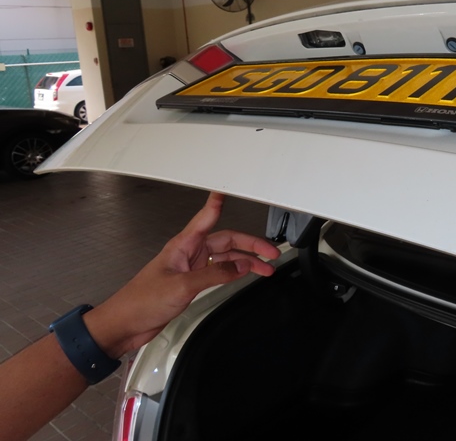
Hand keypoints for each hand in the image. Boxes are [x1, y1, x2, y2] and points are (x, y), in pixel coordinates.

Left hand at [85, 193, 280, 357]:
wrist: (124, 325)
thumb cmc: (141, 301)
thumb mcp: (182, 286)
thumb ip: (215, 275)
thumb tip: (242, 267)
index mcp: (183, 245)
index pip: (207, 217)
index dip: (220, 203)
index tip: (232, 190)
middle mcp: (189, 253)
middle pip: (227, 242)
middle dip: (251, 245)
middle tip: (271, 252)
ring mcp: (191, 269)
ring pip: (226, 259)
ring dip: (247, 263)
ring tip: (266, 268)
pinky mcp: (191, 284)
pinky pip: (220, 273)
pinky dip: (235, 274)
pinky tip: (245, 276)